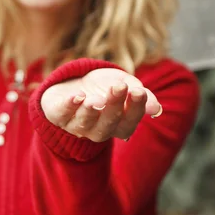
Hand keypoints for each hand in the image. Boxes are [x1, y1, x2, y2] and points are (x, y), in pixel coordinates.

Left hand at [41, 67, 161, 141]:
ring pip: (85, 122)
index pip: (130, 121)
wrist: (72, 85)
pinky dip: (70, 105)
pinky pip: (63, 113)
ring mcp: (77, 125)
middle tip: (120, 87)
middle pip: (108, 123)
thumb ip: (140, 95)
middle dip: (114, 105)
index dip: (136, 108)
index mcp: (118, 125)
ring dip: (91, 111)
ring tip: (95, 99)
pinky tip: (77, 96)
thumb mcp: (125, 85)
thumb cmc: (104, 88)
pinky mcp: (58, 115)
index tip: (139, 91)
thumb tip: (156, 108)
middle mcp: (98, 129)